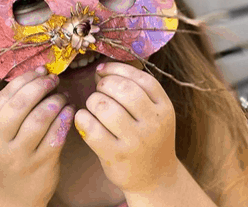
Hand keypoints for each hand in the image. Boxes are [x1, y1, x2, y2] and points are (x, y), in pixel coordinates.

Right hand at [0, 68, 74, 206]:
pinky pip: (56, 135)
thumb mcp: (1, 133)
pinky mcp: (42, 164)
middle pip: (20, 106)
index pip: (4, 97)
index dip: (25, 79)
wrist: (14, 197)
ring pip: (39, 119)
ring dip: (55, 101)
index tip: (41, 70)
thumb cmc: (11, 154)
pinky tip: (70, 110)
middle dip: (40, 86)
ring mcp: (21, 156)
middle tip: (53, 79)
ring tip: (62, 95)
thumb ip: (13, 106)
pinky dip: (65, 118)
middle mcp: (1, 143)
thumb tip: (38, 73)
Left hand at [74, 62, 178, 193]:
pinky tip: (83, 118)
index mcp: (164, 108)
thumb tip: (100, 70)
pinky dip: (82, 118)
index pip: (141, 78)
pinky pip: (93, 129)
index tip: (102, 70)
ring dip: (93, 100)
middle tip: (99, 89)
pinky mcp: (117, 156)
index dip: (117, 69)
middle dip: (104, 84)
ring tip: (93, 104)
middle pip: (123, 89)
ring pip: (106, 107)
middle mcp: (153, 123)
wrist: (156, 178)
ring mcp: (136, 142)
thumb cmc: (148, 138)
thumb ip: (135, 90)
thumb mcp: (154, 113)